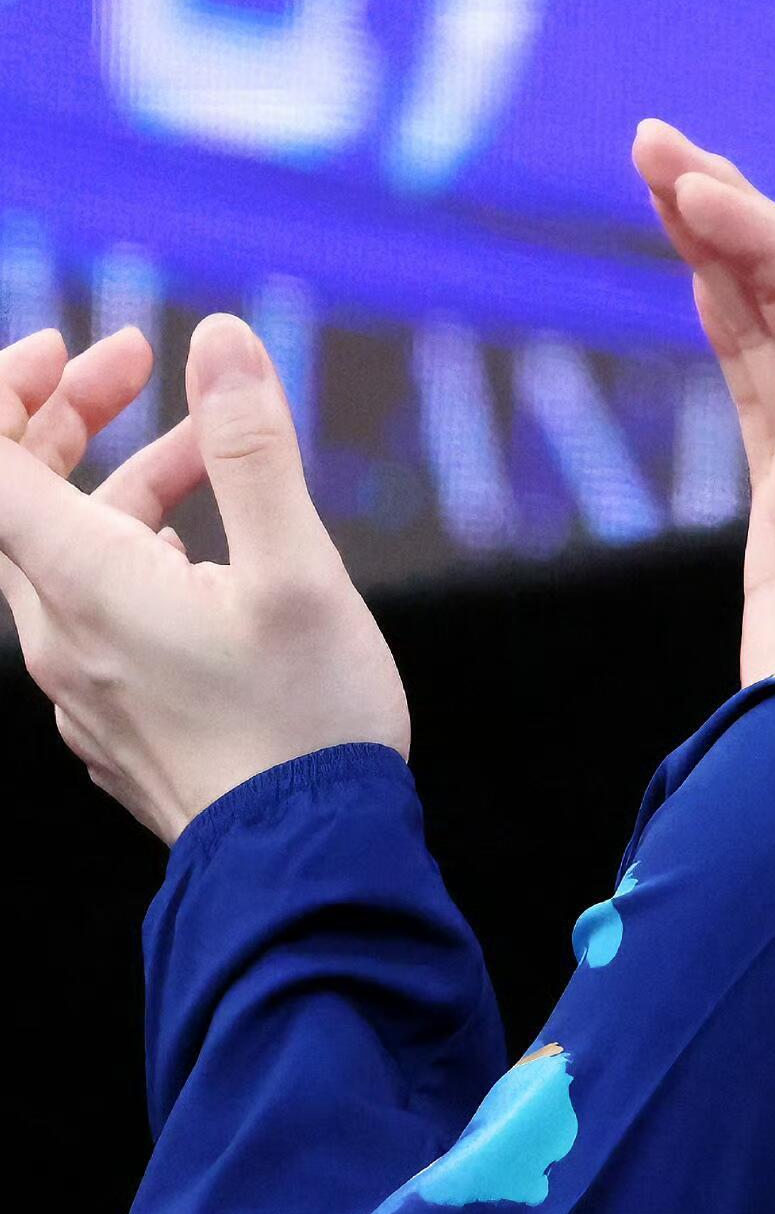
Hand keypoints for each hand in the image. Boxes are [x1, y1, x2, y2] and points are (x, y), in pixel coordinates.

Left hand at [0, 314, 409, 844]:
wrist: (307, 873)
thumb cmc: (306, 724)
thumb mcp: (298, 569)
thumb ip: (251, 447)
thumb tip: (219, 341)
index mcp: (86, 589)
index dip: (14, 387)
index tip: (81, 347)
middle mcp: (61, 641)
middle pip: (18, 502)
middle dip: (72, 416)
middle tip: (145, 364)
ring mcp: (83, 690)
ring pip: (67, 557)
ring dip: (125, 484)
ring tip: (214, 455)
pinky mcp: (116, 724)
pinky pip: (97, 614)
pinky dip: (137, 553)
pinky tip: (208, 556)